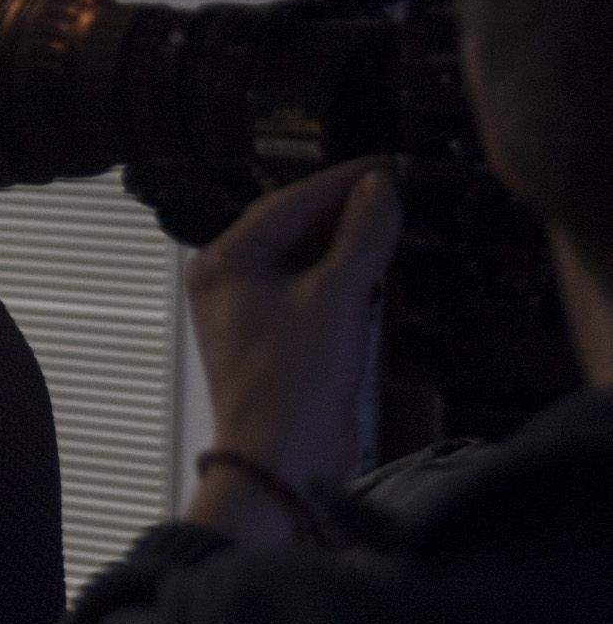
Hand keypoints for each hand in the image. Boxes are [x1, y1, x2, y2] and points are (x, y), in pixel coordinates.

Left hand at [182, 158, 402, 543]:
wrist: (283, 460)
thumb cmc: (297, 378)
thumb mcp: (337, 296)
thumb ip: (361, 237)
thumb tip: (380, 187)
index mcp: (223, 263)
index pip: (287, 203)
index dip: (341, 181)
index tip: (389, 164)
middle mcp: (226, 281)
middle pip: (291, 228)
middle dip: (344, 210)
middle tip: (399, 189)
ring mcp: (248, 311)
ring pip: (302, 259)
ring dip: (346, 242)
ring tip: (395, 220)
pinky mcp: (275, 338)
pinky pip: (309, 290)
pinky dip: (342, 276)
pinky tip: (377, 268)